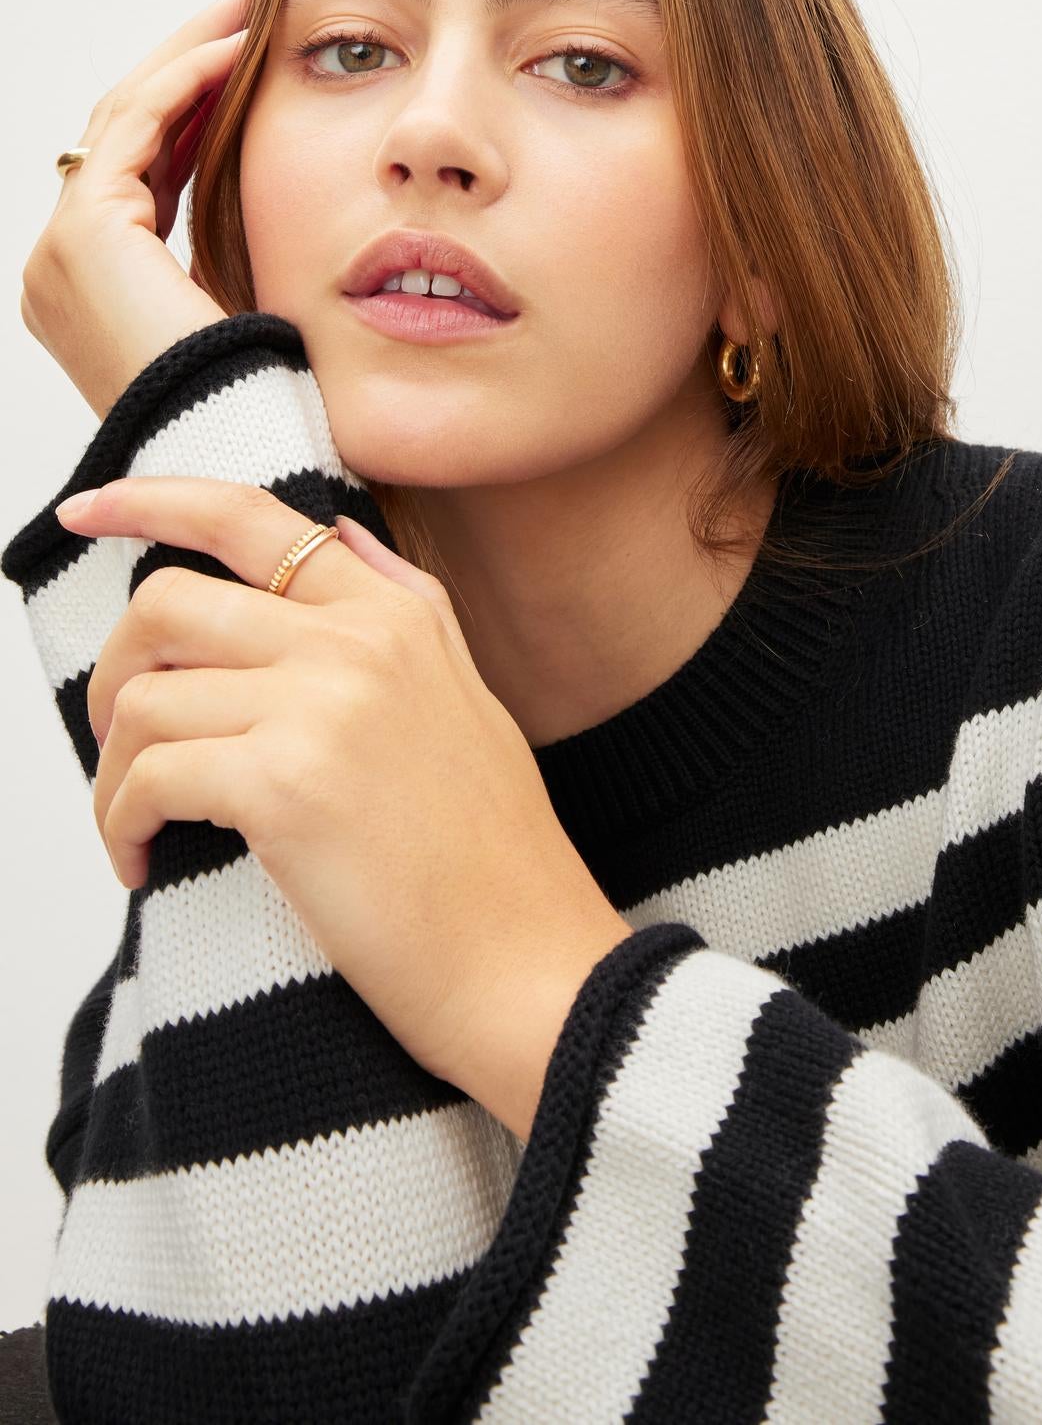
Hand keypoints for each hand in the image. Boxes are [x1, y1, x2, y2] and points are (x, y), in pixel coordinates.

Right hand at [20, 0, 257, 420]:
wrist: (238, 451)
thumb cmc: (256, 406)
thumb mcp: (243, 313)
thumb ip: (233, 256)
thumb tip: (285, 205)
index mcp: (92, 289)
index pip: (140, 172)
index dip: (192, 110)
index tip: (247, 63)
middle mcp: (61, 267)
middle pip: (124, 134)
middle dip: (187, 66)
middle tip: (247, 9)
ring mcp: (63, 252)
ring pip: (126, 119)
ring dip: (189, 57)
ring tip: (248, 8)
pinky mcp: (86, 236)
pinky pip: (136, 130)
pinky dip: (186, 83)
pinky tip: (237, 49)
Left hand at [55, 475, 632, 1140]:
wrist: (532, 966)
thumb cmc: (495, 861)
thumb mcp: (467, 699)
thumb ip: (403, 608)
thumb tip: (341, 534)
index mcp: (396, 615)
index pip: (251, 515)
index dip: (149, 500)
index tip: (85, 513)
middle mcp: (357, 642)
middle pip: (168, 601)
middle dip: (113, 670)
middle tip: (117, 736)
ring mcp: (322, 707)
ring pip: (146, 695)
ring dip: (112, 767)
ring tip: (137, 822)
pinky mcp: (286, 785)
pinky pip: (150, 777)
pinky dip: (121, 823)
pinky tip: (142, 861)